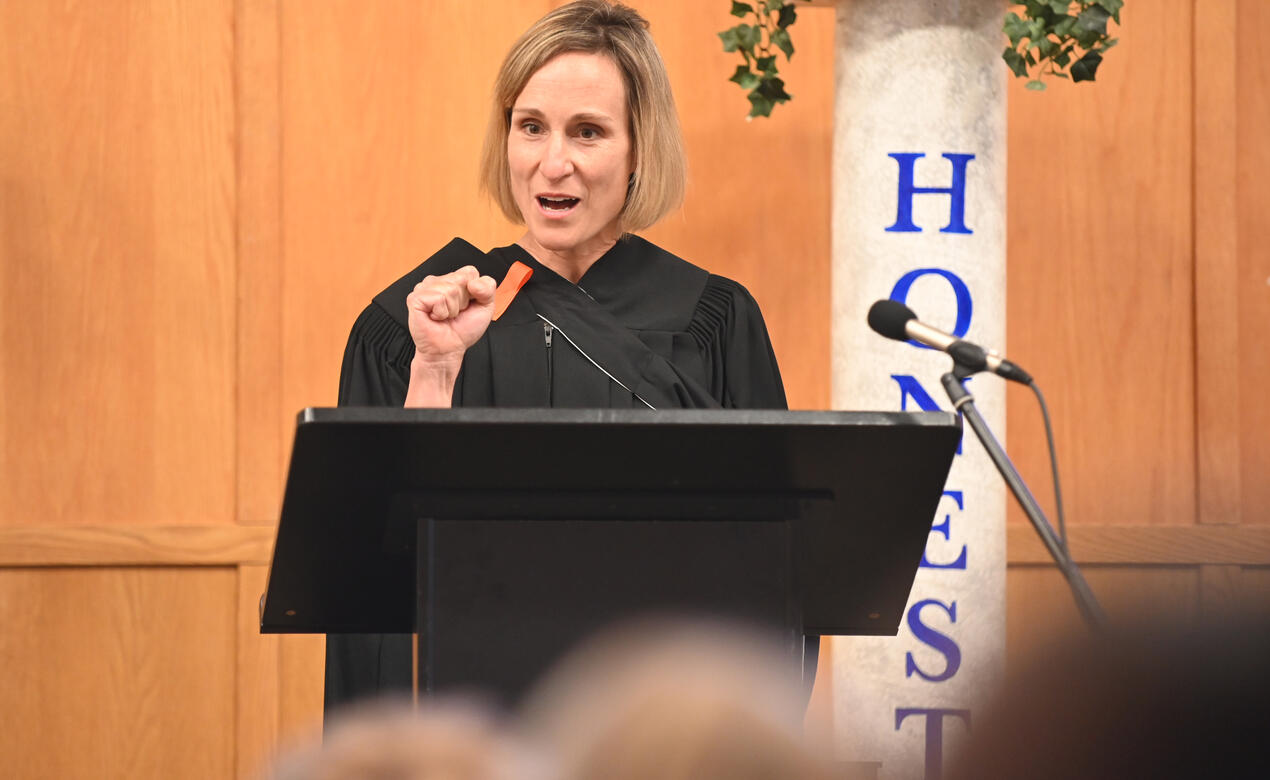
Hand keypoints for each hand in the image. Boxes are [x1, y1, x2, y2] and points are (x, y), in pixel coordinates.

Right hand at [404, 266, 495, 405]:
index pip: (470, 271)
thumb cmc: (462, 330)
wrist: (449, 349)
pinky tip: (435, 318)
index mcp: (452, 280)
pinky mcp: (416, 298)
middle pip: (461, 279)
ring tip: (445, 316)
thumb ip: (488, 288)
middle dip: (464, 301)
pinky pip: (439, 298)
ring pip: (451, 289)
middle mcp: (437, 281)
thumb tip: (474, 283)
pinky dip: (442, 312)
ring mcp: (424, 288)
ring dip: (452, 309)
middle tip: (455, 313)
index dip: (475, 291)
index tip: (467, 305)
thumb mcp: (485, 307)